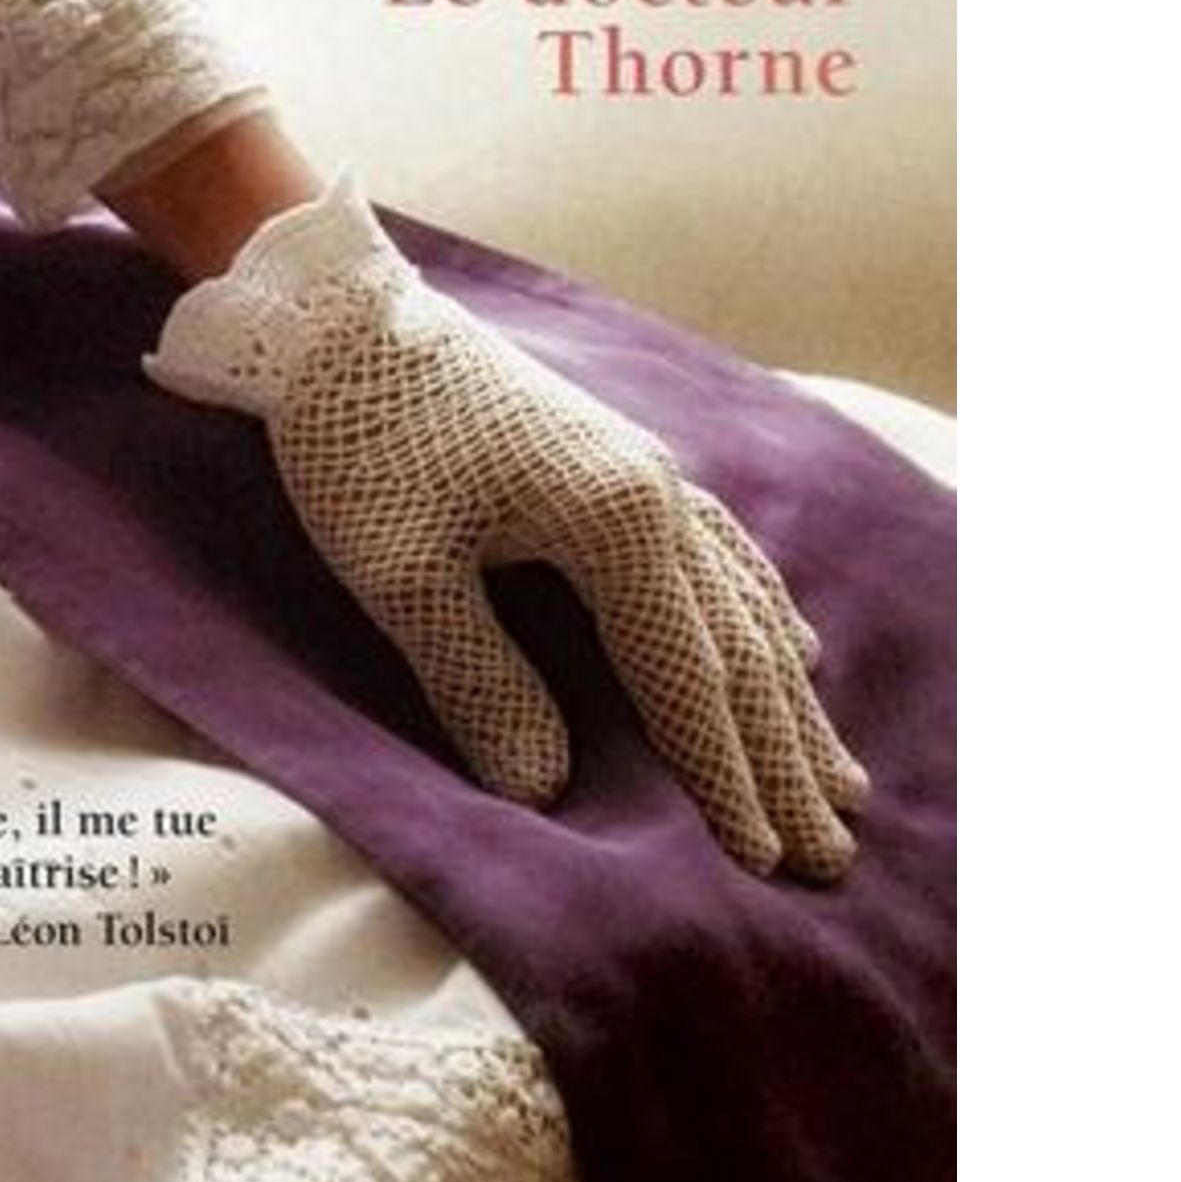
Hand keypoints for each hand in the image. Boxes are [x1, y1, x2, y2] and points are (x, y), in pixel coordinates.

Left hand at [146, 177, 868, 880]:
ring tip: (842, 775)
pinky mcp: (621, 457)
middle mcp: (657, 495)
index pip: (688, 682)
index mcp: (613, 524)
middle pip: (741, 649)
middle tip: (835, 853)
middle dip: (787, 759)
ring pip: (746, 603)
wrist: (339, 315)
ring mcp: (648, 470)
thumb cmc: (359, 439)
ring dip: (794, 698)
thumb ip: (477, 680)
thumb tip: (544, 790)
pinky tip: (792, 642)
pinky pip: (726, 552)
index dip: (727, 780)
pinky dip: (766, 612)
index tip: (771, 866)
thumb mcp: (398, 572)